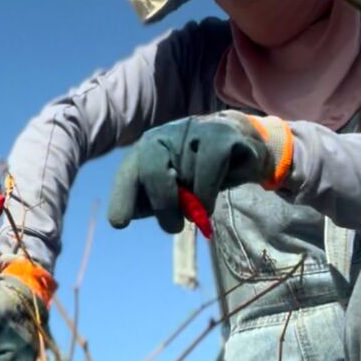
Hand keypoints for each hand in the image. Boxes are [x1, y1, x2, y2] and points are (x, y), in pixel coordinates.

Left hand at [106, 111, 292, 232]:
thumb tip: (126, 218)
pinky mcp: (220, 137)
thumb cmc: (197, 174)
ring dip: (193, 201)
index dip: (122, 198)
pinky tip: (208, 203)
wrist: (241, 149)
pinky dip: (207, 193)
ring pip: (183, 176)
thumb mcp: (171, 191)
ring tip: (199, 205)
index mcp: (146, 150)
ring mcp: (191, 133)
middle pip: (151, 171)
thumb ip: (150, 202)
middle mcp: (163, 136)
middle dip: (162, 204)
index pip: (129, 173)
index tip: (119, 223)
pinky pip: (209, 170)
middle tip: (173, 227)